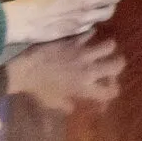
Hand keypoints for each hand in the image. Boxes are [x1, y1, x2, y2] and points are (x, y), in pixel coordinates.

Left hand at [4, 33, 125, 113]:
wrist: (23, 71)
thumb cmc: (38, 90)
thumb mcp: (53, 103)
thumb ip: (67, 105)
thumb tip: (73, 107)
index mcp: (85, 87)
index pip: (111, 91)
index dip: (112, 92)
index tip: (106, 92)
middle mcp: (89, 69)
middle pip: (118, 65)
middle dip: (117, 66)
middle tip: (110, 66)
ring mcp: (82, 53)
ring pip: (109, 45)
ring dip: (107, 48)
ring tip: (101, 50)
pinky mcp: (73, 41)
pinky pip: (89, 33)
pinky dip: (90, 35)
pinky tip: (87, 37)